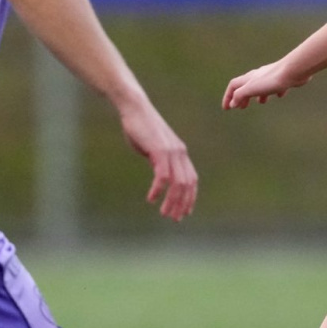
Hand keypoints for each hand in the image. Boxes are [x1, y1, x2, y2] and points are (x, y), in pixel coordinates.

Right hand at [118, 101, 196, 220]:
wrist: (134, 108)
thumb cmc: (140, 127)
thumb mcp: (153, 147)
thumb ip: (159, 161)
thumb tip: (160, 176)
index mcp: (180, 152)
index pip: (192, 179)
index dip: (190, 197)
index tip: (185, 212)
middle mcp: (179, 153)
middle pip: (187, 184)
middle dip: (182, 204)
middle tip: (175, 219)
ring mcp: (171, 151)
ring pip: (177, 183)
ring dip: (172, 201)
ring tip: (164, 214)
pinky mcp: (159, 150)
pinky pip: (162, 176)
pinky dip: (158, 189)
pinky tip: (151, 198)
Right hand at [222, 59, 306, 109]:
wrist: (293, 70)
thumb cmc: (272, 80)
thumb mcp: (252, 89)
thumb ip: (240, 96)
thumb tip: (232, 104)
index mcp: (249, 78)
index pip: (233, 86)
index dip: (228, 97)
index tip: (226, 108)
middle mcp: (258, 76)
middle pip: (245, 86)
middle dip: (241, 97)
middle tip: (241, 108)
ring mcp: (270, 76)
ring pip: (261, 85)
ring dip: (258, 94)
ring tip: (260, 103)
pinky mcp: (283, 78)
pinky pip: (277, 85)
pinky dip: (275, 91)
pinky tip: (280, 95)